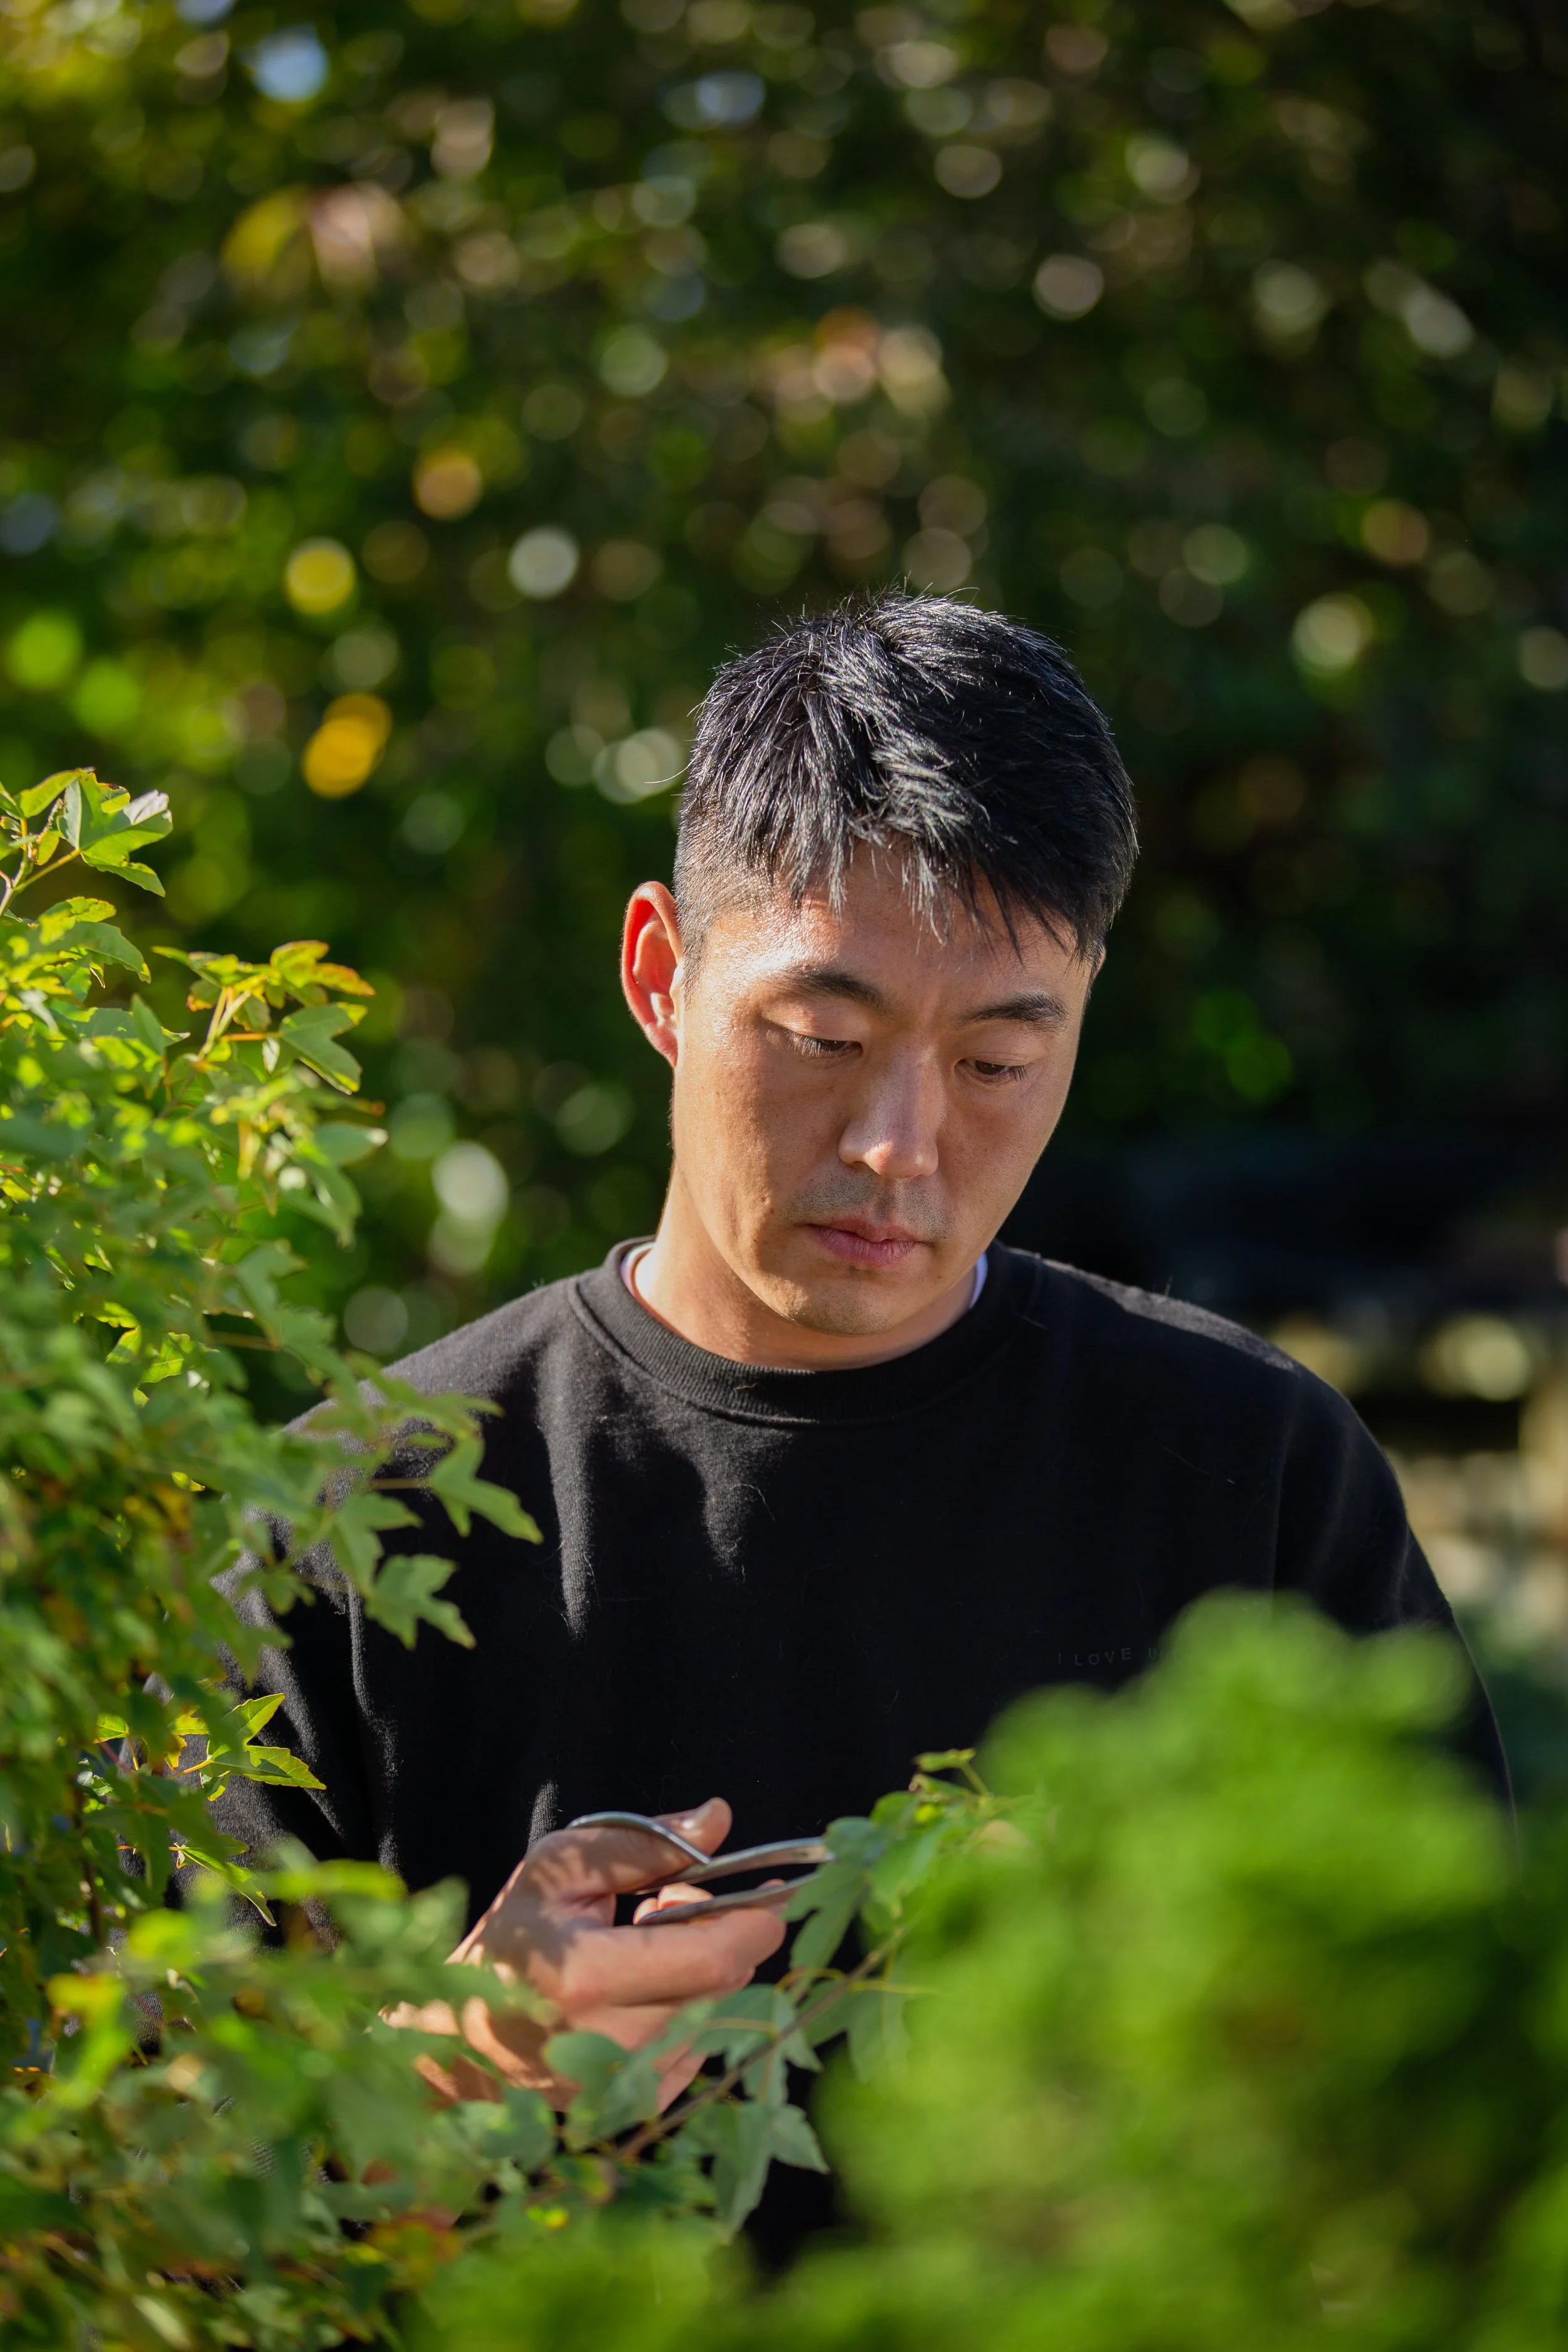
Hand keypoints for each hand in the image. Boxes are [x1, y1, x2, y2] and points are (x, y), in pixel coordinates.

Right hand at [389, 1797, 785, 2110]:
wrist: (456, 2042)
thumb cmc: (509, 1943)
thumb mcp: (557, 1870)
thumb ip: (641, 1844)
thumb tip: (717, 1819)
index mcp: (590, 1980)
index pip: (716, 1959)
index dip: (757, 1921)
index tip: (771, 1889)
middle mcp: (613, 2046)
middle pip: (725, 1984)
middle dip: (718, 1934)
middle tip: (667, 1905)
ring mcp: (626, 2089)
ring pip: (717, 2016)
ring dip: (700, 1974)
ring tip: (641, 1950)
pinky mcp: (636, 2111)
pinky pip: (698, 2050)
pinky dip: (687, 2014)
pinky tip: (638, 1997)